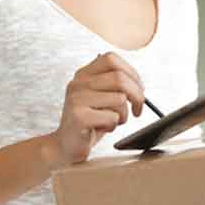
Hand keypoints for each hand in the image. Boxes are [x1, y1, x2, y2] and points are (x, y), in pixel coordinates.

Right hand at [50, 52, 144, 166]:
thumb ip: (116, 84)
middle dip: (137, 95)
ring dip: (124, 114)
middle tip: (138, 108)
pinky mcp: (79, 117)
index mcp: (84, 74)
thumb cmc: (90, 120)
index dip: (131, 72)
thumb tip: (138, 82)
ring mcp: (76, 99)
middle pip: (120, 78)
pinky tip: (102, 128)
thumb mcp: (102, 96)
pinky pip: (112, 117)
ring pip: (119, 98)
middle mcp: (78, 83)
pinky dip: (114, 125)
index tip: (139, 87)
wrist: (66, 146)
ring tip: (113, 120)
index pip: (111, 59)